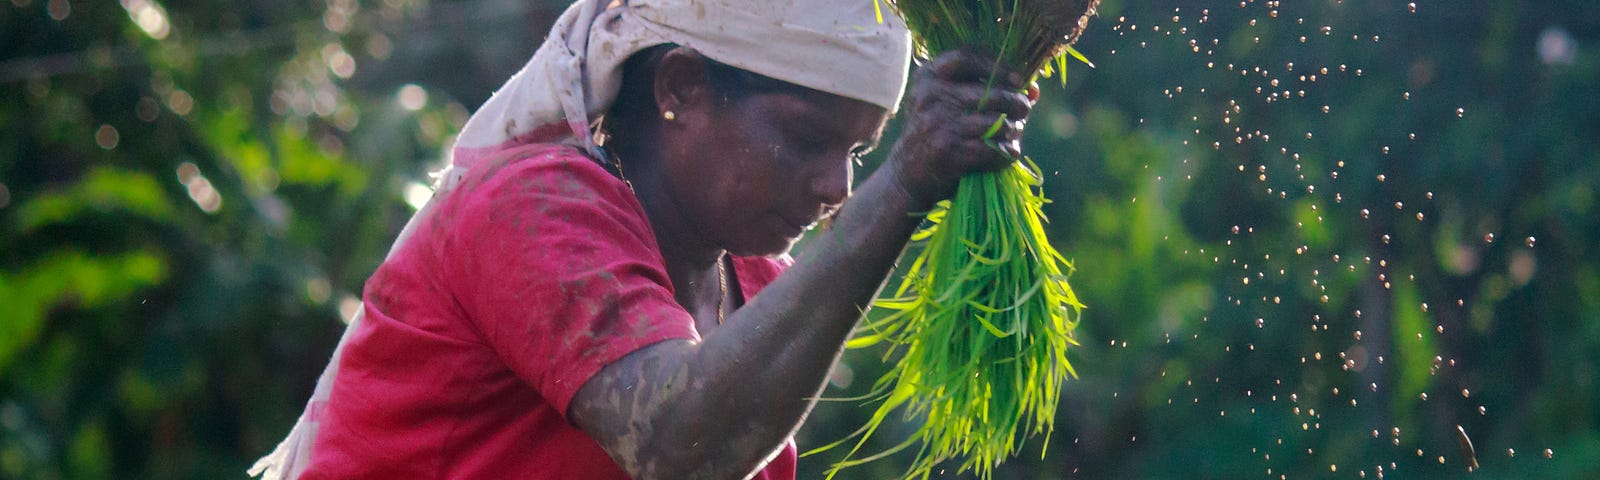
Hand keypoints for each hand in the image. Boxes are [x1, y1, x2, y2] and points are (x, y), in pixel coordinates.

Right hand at [887, 47, 1034, 206]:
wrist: (907, 174)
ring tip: (1012, 135)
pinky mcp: (949, 152)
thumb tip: (1033, 90)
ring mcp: (939, 124)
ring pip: (997, 123)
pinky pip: (993, 149)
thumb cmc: (937, 132)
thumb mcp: (946, 102)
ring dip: (1013, 131)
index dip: (998, 65)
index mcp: (928, 76)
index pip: (966, 57)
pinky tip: (1005, 155)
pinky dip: (1005, 154)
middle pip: (992, 92)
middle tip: (1023, 110)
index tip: (1017, 78)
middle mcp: (931, 96)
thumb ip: (983, 88)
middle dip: (1016, 103)